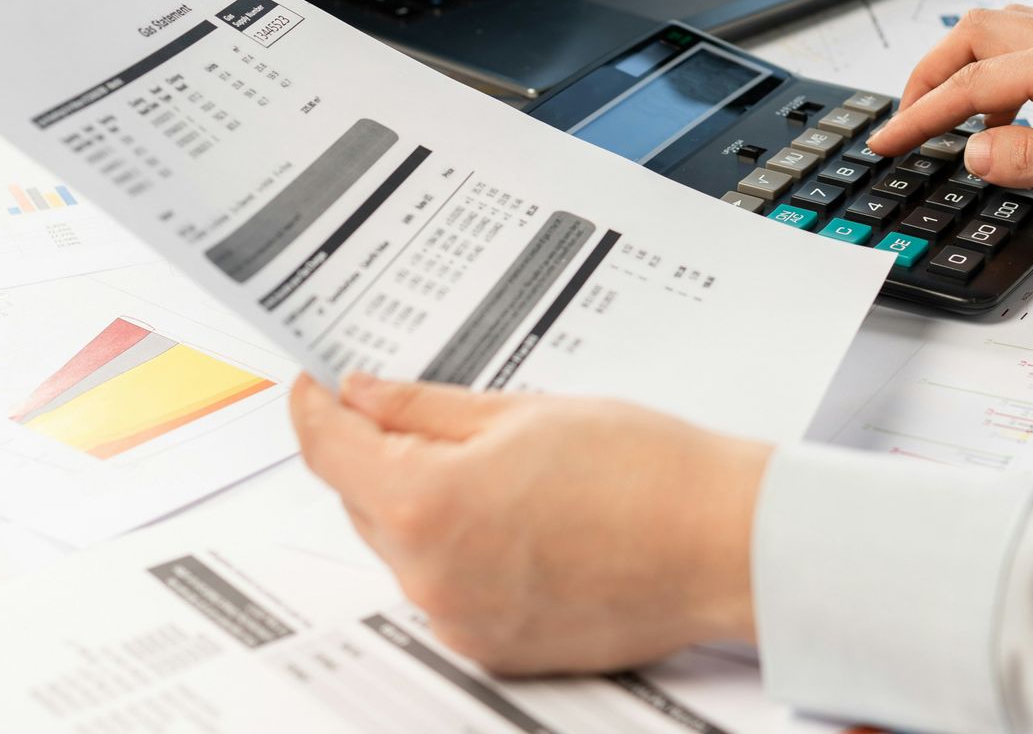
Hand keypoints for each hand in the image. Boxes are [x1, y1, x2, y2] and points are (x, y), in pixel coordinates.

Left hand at [290, 373, 768, 673]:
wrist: (719, 541)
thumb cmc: (645, 471)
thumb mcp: (524, 410)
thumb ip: (425, 406)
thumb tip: (365, 395)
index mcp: (427, 502)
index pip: (330, 449)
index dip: (314, 407)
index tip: (313, 385)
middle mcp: (430, 575)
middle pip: (364, 501)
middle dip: (383, 453)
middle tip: (433, 415)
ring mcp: (460, 619)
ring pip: (407, 547)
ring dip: (428, 505)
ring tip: (511, 471)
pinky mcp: (494, 647)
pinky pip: (449, 589)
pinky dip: (464, 551)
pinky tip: (525, 520)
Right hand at [867, 5, 1032, 214]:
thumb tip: (974, 151)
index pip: (974, 85)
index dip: (921, 115)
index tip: (885, 142)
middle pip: (976, 36)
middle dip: (928, 75)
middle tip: (903, 120)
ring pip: (1004, 33)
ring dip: (963, 67)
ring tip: (945, 116)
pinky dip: (1000, 73)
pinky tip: (1010, 118)